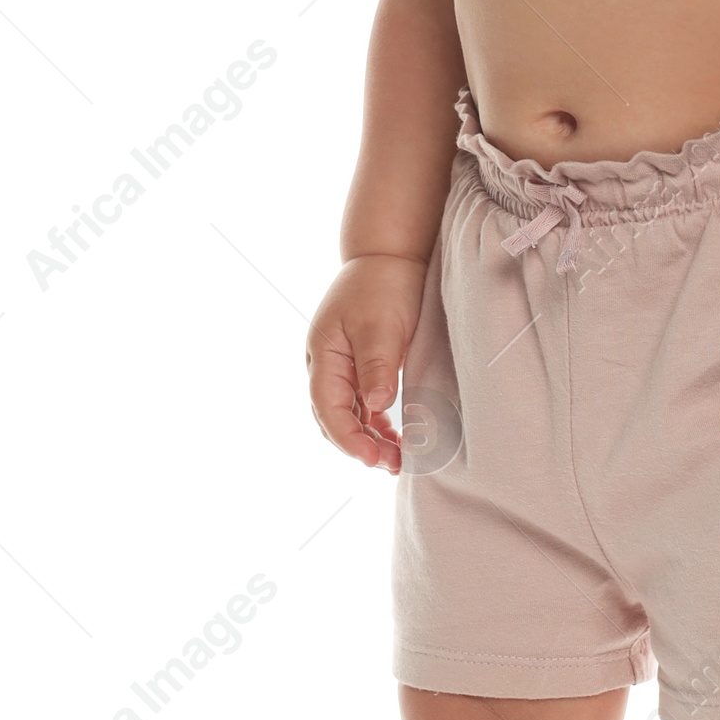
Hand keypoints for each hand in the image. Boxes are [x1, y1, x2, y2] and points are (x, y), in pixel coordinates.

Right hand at [306, 255, 426, 473]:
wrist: (389, 254)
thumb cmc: (383, 284)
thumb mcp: (381, 324)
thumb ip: (377, 365)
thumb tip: (376, 405)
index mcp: (323, 354)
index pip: (327, 408)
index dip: (348, 438)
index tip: (372, 458)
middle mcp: (326, 364)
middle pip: (333, 417)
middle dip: (359, 445)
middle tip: (391, 465)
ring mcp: (341, 366)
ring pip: (348, 414)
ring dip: (369, 438)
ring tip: (396, 459)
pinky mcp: (360, 365)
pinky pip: (361, 404)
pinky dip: (376, 423)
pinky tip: (395, 437)